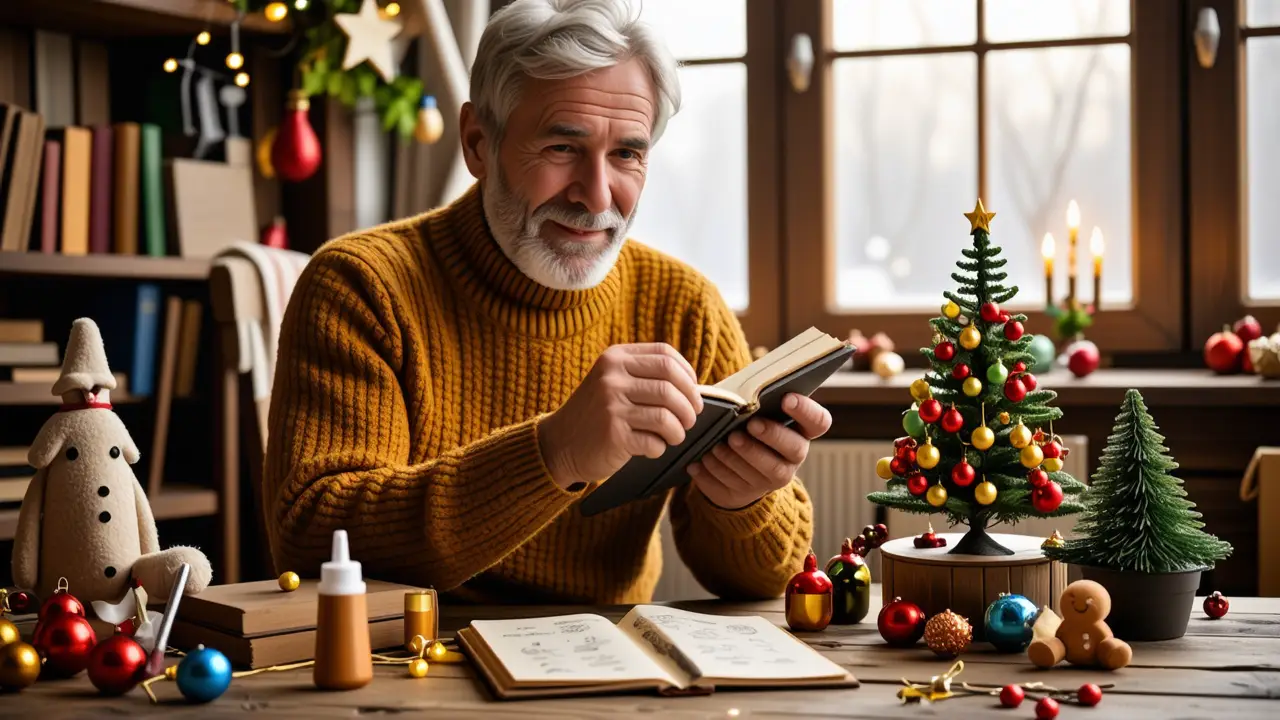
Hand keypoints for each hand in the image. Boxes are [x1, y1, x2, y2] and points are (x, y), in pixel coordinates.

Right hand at [539, 343, 703, 489]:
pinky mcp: (613, 434)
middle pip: (670, 385)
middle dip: (689, 405)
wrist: (559, 443)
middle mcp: (612, 377)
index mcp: (615, 358)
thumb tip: (692, 385)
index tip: (693, 392)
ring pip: (666, 415)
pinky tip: (652, 449)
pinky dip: (660, 448)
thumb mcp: (612, 381)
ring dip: (679, 430)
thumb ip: (643, 374)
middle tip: (691, 418)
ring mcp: (611, 406)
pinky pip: (654, 441)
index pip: (665, 355)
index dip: (687, 374)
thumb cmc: (595, 414)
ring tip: (675, 436)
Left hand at [687, 393, 831, 509]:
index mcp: (800, 430)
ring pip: (760, 472)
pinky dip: (712, 473)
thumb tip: (734, 394)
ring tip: (716, 446)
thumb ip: (752, 403)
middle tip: (745, 428)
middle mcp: (793, 457)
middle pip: (792, 449)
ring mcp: (772, 479)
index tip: (786, 398)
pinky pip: (731, 487)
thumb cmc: (744, 427)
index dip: (806, 410)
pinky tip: (698, 462)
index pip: (818, 421)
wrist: (734, 467)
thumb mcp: (753, 412)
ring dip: (735, 458)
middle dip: (769, 436)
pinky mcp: (747, 494)